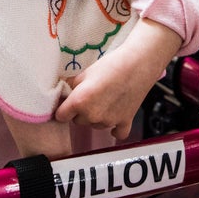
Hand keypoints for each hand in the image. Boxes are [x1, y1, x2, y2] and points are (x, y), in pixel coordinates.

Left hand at [55, 18, 182, 137]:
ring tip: (105, 99)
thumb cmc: (111, 65)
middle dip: (81, 112)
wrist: (138, 64)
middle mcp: (93, 115)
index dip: (63, 109)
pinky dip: (115, 128)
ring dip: (97, 117)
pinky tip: (114, 118)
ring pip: (95, 125)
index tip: (67, 104)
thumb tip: (64, 92)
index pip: (61, 116)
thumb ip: (71, 86)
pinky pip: (117, 133)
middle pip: (78, 121)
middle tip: (91, 96)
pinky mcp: (124, 122)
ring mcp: (109, 121)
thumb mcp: (84, 72)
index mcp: (79, 102)